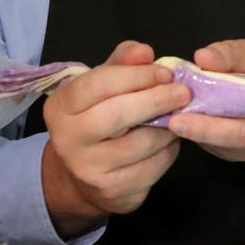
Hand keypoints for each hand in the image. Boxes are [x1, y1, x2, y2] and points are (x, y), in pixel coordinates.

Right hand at [42, 41, 190, 237]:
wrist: (80, 176)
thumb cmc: (96, 116)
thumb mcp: (101, 85)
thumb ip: (122, 63)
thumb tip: (144, 51)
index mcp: (60, 107)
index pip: (99, 84)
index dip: (136, 75)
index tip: (165, 72)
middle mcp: (68, 140)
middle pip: (118, 114)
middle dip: (156, 99)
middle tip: (183, 92)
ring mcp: (88, 170)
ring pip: (140, 143)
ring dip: (168, 126)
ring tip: (179, 114)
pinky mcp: (112, 193)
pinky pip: (151, 168)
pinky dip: (168, 151)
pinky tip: (171, 139)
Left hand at [168, 39, 244, 161]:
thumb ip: (232, 55)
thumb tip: (202, 57)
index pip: (235, 134)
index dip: (205, 128)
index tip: (177, 118)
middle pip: (216, 141)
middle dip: (187, 124)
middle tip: (160, 109)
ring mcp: (240, 152)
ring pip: (209, 142)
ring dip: (188, 124)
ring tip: (165, 104)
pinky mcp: (231, 150)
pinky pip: (210, 139)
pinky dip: (194, 124)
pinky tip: (181, 107)